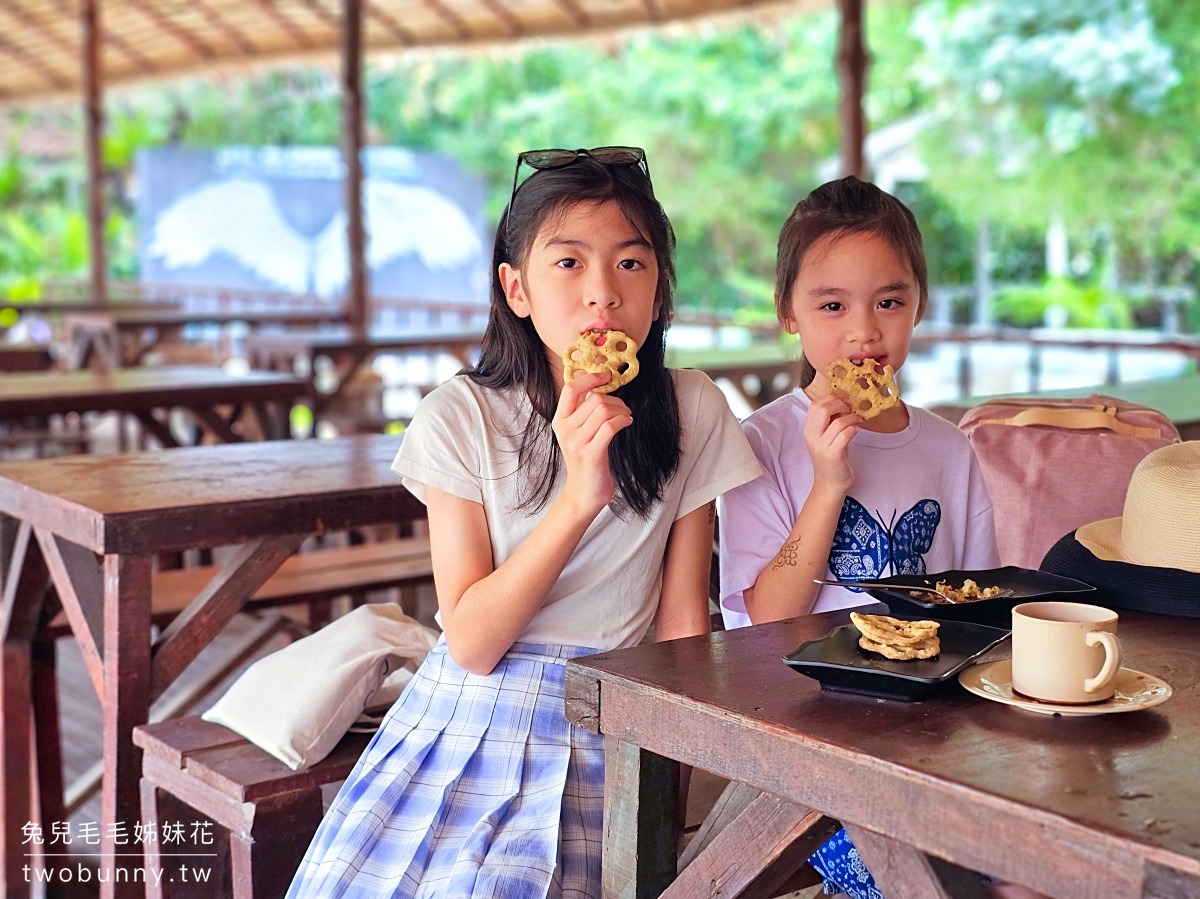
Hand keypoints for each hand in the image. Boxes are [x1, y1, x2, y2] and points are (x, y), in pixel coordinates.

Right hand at [552, 371, 632, 516]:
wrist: (584, 494)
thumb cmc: (586, 461)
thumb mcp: (578, 433)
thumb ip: (583, 412)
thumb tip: (600, 387)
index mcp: (559, 421)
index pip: (570, 389)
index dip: (590, 378)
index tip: (606, 376)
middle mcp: (565, 430)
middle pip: (594, 399)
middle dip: (615, 400)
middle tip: (624, 409)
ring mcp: (576, 443)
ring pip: (603, 410)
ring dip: (621, 410)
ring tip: (626, 417)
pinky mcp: (591, 454)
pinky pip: (610, 426)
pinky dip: (623, 420)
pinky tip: (627, 423)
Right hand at [804, 394, 858, 496]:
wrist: (829, 483)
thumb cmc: (831, 458)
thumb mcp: (826, 436)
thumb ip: (830, 420)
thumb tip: (843, 400)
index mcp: (808, 429)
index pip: (815, 404)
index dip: (831, 398)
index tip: (844, 400)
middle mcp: (812, 436)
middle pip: (822, 409)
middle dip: (840, 404)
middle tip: (850, 409)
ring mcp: (821, 446)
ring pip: (838, 422)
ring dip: (851, 418)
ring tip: (857, 420)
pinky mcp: (833, 455)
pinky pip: (845, 434)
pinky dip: (853, 429)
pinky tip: (856, 430)